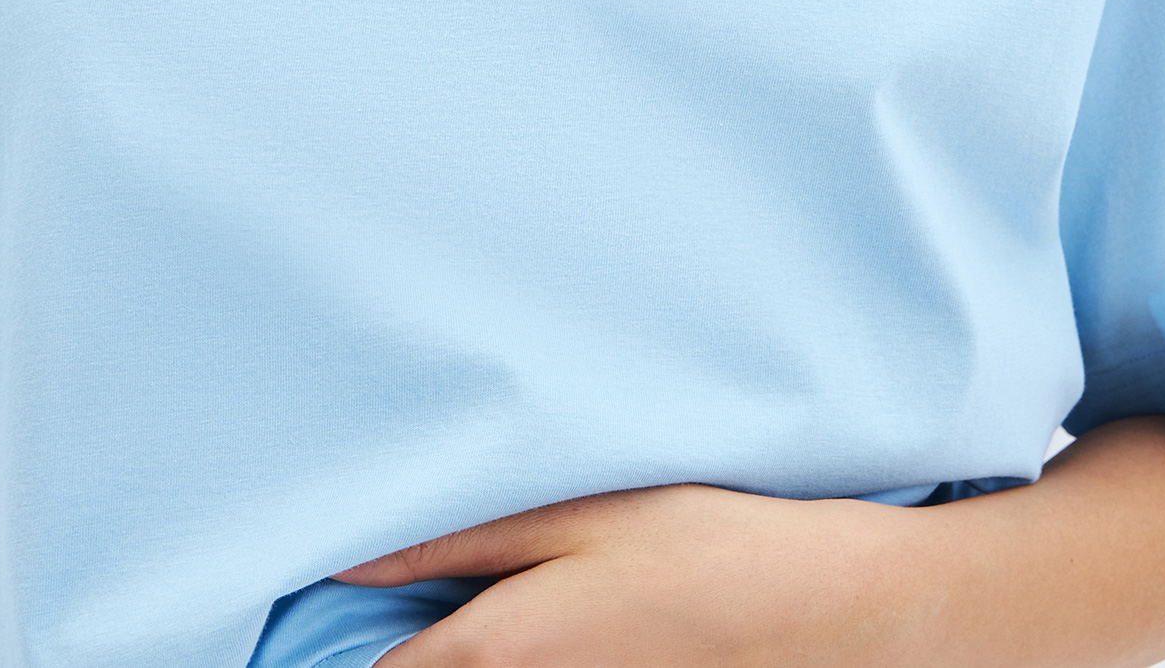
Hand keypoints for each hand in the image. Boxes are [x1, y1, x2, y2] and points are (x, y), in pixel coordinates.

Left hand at [332, 481, 931, 666]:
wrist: (831, 610)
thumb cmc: (706, 543)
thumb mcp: (579, 512)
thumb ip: (460, 538)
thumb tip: (349, 557)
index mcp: (496, 653)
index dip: (354, 648)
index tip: (334, 615)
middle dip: (414, 651)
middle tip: (407, 603)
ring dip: (464, 653)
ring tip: (496, 601)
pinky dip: (518, 661)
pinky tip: (562, 627)